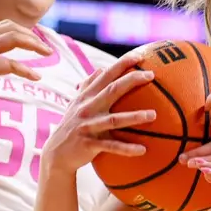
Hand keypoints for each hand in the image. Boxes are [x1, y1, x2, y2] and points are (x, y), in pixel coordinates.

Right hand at [0, 20, 53, 125]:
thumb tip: (12, 49)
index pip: (6, 25)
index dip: (25, 31)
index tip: (39, 42)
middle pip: (12, 29)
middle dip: (33, 38)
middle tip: (48, 50)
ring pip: (12, 40)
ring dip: (33, 46)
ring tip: (47, 55)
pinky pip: (10, 64)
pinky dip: (26, 70)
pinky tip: (36, 76)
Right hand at [37, 50, 157, 177]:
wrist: (56, 154)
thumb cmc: (71, 127)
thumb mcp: (76, 104)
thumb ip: (88, 86)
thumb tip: (101, 69)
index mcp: (86, 97)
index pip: (105, 76)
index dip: (121, 64)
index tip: (139, 56)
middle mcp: (87, 108)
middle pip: (111, 90)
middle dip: (131, 80)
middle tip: (151, 75)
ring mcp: (88, 126)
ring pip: (114, 120)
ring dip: (134, 117)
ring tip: (154, 115)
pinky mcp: (89, 145)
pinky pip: (111, 146)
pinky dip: (127, 148)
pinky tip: (143, 150)